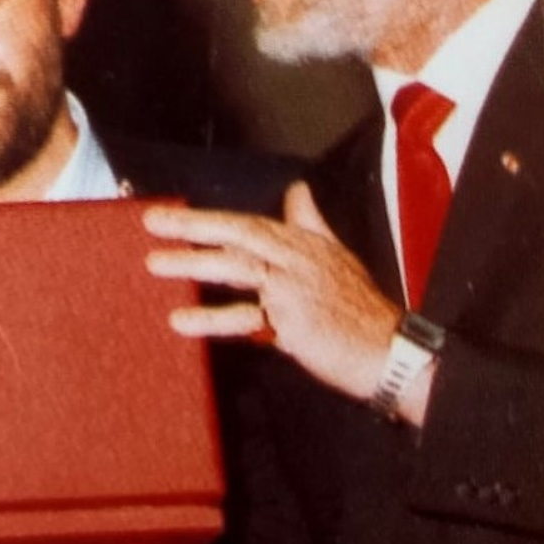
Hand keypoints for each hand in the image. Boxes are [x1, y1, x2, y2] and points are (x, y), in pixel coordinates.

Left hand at [145, 181, 402, 401]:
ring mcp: (294, 291)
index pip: (250, 223)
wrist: (390, 353)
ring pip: (238, 267)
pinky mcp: (292, 324)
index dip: (210, 217)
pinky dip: (212, 318)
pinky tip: (180, 321)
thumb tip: (297, 189)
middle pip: (239, 233)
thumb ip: (311, 223)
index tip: (171, 213)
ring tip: (155, 264)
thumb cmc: (363, 310)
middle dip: (193, 226)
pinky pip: (244, 318)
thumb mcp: (338, 256)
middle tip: (153, 221)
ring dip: (194, 263)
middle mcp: (297, 260)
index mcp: (305, 244)